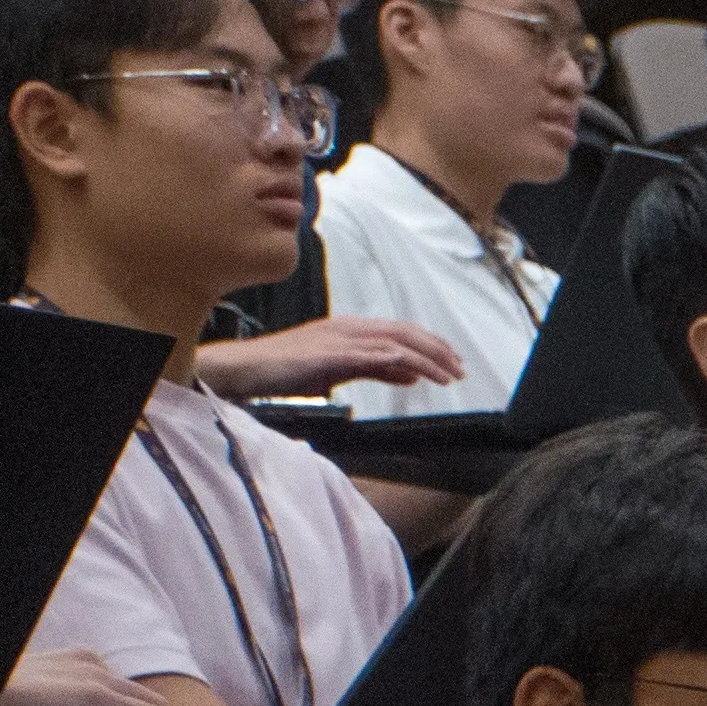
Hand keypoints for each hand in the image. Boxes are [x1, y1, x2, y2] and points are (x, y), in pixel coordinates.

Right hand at [195, 315, 461, 399]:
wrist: (245, 369)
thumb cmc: (287, 369)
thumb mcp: (340, 370)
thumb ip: (375, 370)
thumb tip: (411, 376)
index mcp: (350, 330)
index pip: (400, 330)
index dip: (431, 344)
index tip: (453, 361)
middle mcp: (347, 329)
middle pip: (403, 332)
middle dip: (437, 349)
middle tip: (461, 368)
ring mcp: (338, 339)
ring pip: (393, 342)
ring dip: (427, 359)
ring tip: (450, 376)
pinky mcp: (328, 355)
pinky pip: (370, 356)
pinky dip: (399, 364)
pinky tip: (418, 375)